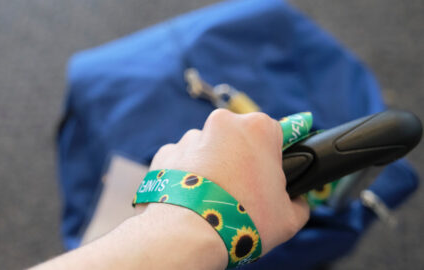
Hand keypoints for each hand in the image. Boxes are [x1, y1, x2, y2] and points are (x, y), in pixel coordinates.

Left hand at [146, 109, 308, 254]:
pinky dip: (187, 177)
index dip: (273, 159)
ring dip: (213, 169)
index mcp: (258, 128)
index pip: (275, 134)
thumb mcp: (289, 217)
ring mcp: (191, 137)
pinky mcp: (165, 153)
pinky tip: (192, 200)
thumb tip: (297, 201)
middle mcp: (222, 123)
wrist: (187, 234)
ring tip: (214, 201)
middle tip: (243, 194)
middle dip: (241, 162)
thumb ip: (298, 202)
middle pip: (238, 140)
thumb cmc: (242, 221)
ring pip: (208, 150)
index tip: (269, 178)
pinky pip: (182, 162)